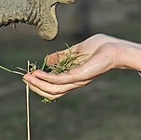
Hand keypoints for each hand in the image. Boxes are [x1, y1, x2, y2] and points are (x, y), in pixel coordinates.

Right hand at [23, 34, 140, 100]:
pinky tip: (37, 72)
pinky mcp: (80, 75)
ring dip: (38, 84)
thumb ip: (61, 56)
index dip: (40, 84)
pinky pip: (59, 80)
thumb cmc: (100, 47)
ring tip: (27, 77)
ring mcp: (77, 80)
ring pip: (53, 89)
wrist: (116, 47)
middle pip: (51, 92)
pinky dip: (46, 77)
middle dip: (36, 86)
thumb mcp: (75, 51)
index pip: (54, 87)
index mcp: (74, 78)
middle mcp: (75, 82)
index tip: (29, 76)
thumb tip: (46, 60)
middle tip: (24, 78)